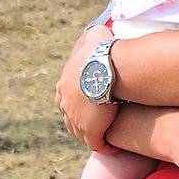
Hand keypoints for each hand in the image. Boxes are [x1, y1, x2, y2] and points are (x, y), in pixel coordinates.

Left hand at [55, 24, 118, 150]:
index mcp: (64, 85)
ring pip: (83, 133)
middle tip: (100, 121)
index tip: (94, 102)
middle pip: (73, 116)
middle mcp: (65, 104)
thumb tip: (94, 31)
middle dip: (84, 120)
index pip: (69, 97)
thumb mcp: (93, 36)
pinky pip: (97, 144)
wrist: (104, 68)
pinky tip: (115, 147)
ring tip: (107, 136)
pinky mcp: (90, 131)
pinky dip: (106, 146)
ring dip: (94, 135)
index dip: (82, 101)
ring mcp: (76, 120)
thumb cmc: (100, 50)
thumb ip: (91, 37)